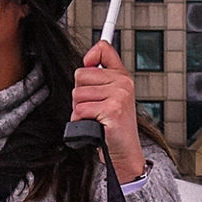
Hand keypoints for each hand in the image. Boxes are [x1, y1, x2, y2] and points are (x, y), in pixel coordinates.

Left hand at [73, 41, 145, 179]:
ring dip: (80, 110)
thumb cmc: (113, 125)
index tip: (89, 62)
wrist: (124, 152)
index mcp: (122, 76)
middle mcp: (123, 83)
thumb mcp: (109, 96)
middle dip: (80, 95)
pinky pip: (79, 110)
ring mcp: (119, 96)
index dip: (90, 56)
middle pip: (79, 75)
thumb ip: (99, 77)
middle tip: (94, 107)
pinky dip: (81, 121)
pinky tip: (96, 125)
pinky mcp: (112, 110)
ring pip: (77, 95)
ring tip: (96, 117)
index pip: (103, 49)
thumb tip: (87, 61)